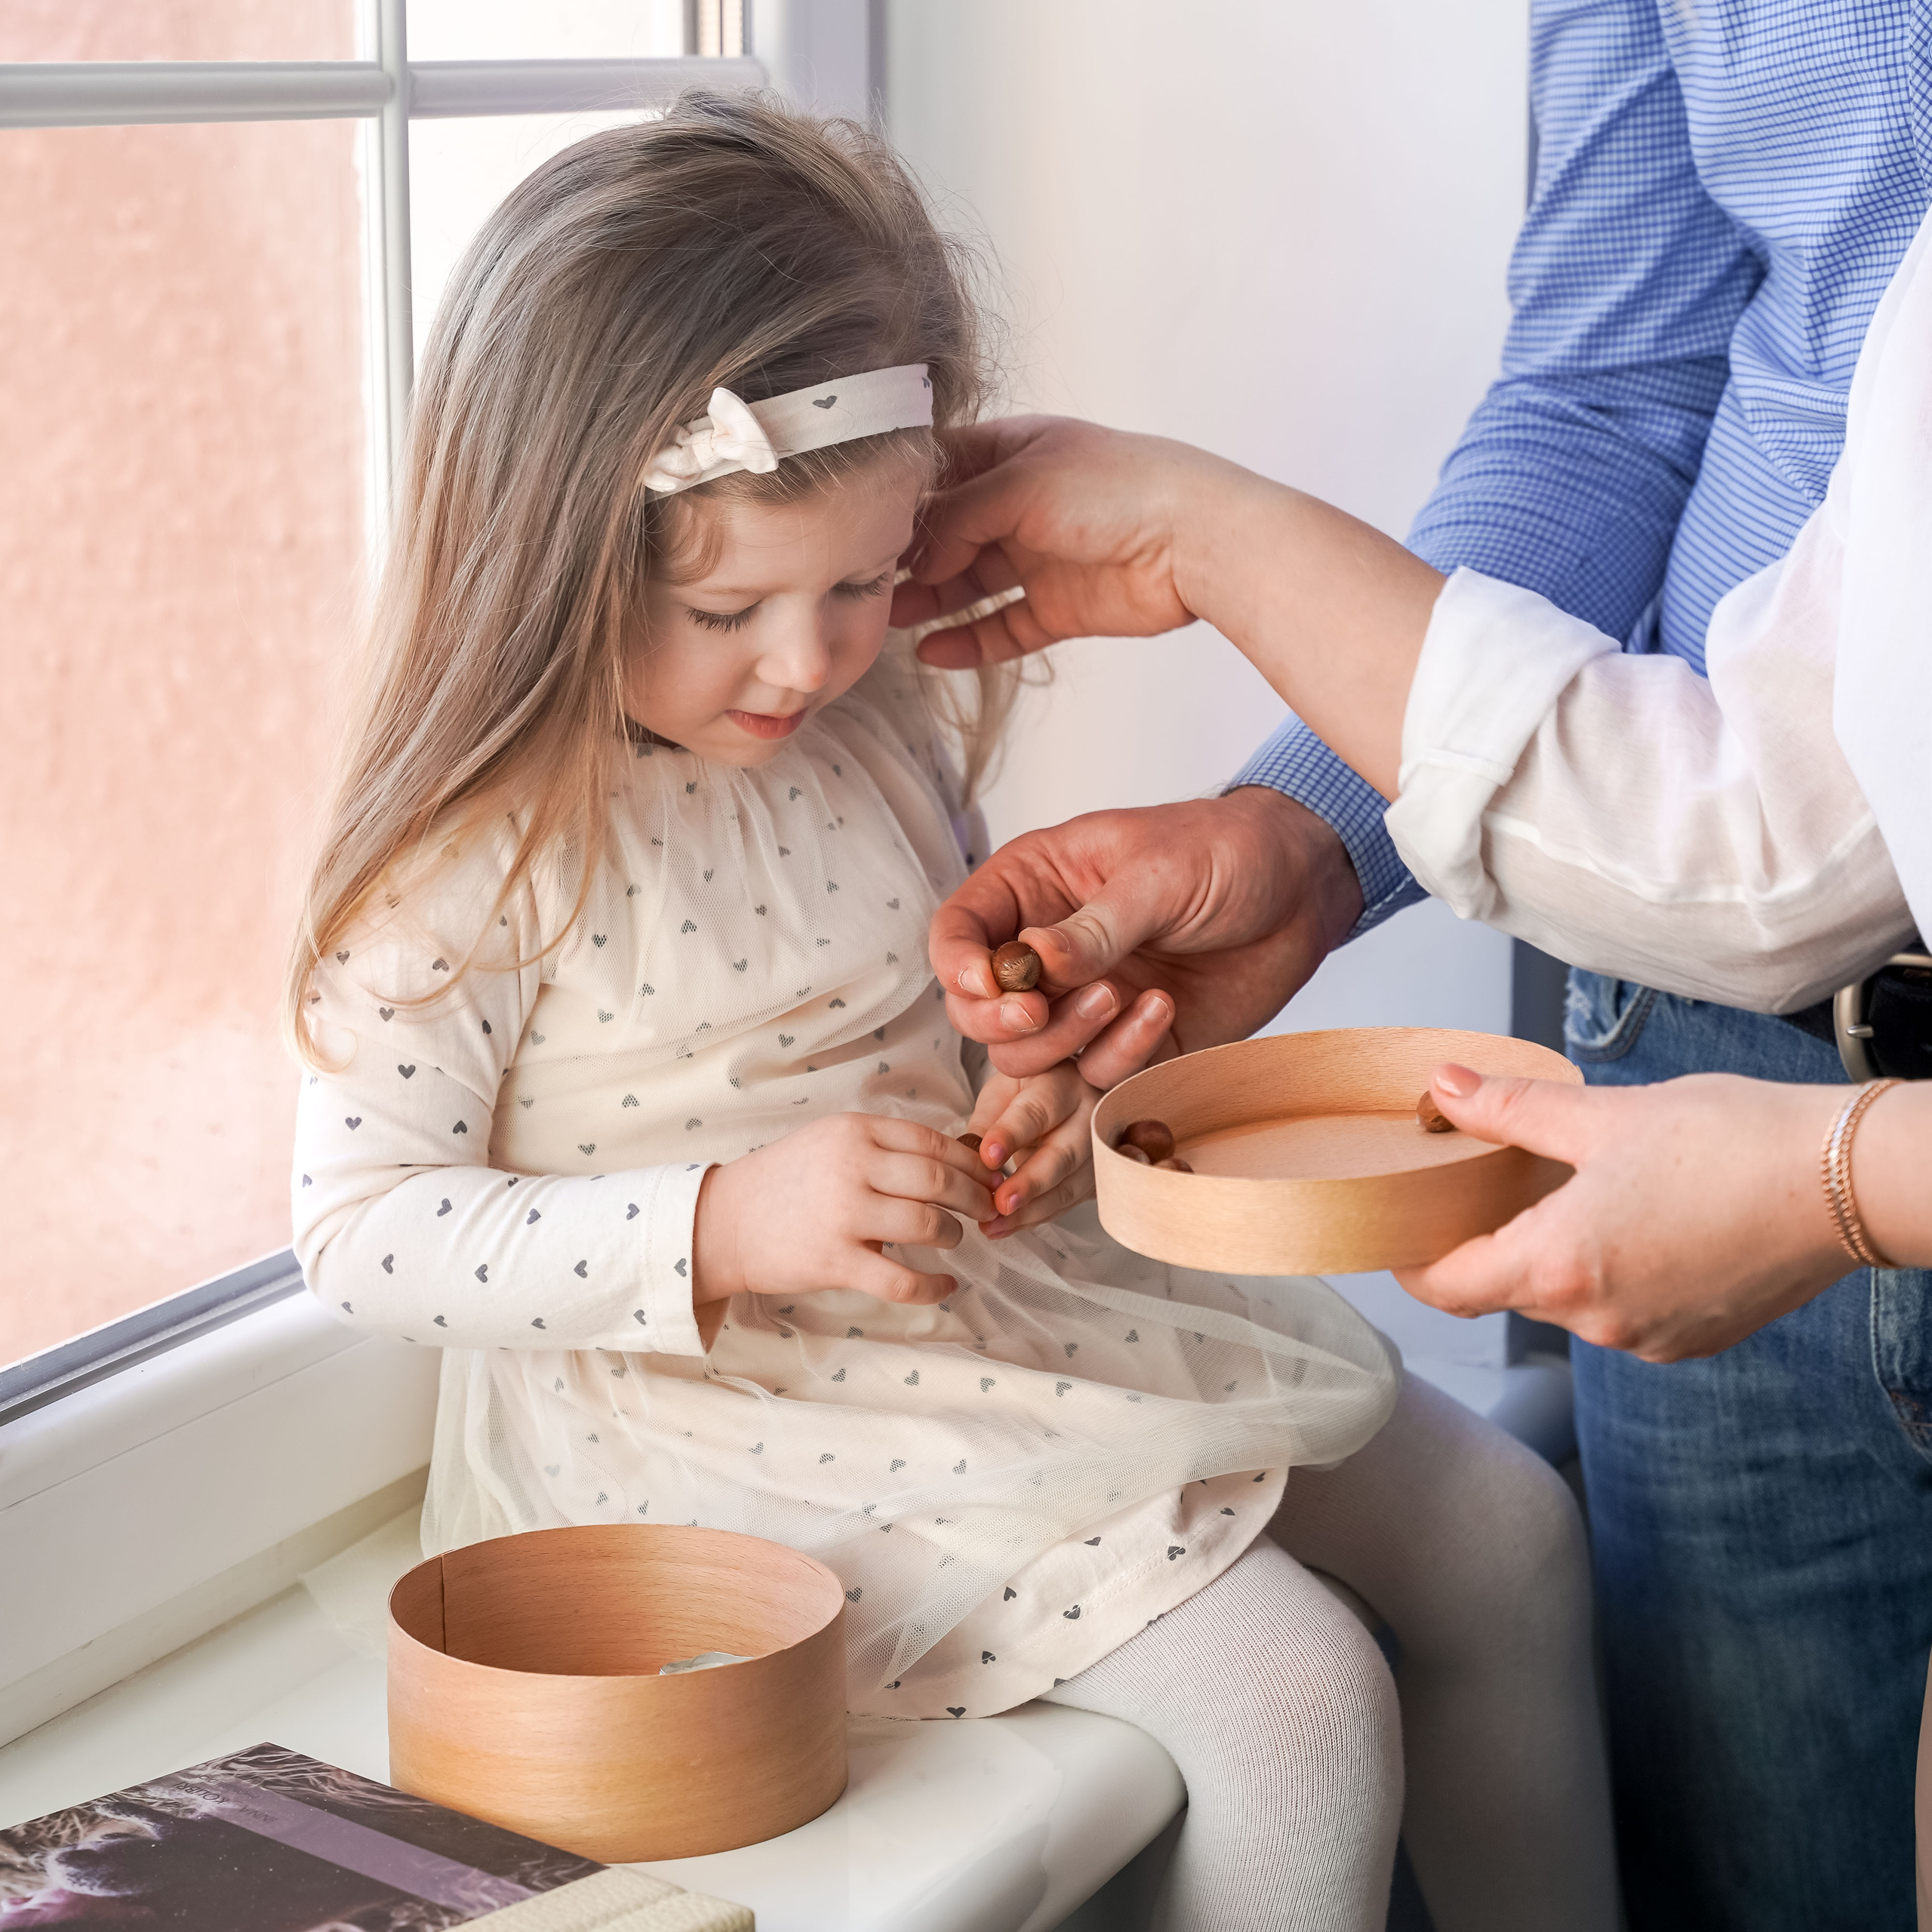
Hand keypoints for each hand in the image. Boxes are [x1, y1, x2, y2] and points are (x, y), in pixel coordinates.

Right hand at [693, 1114, 995, 1306]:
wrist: (725, 1222)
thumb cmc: (786, 1181)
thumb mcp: (831, 1142)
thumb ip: (884, 1145)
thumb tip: (957, 1157)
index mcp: (854, 1131)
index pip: (932, 1142)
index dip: (970, 1163)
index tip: (988, 1177)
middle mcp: (851, 1166)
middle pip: (938, 1179)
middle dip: (974, 1197)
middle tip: (987, 1209)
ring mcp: (843, 1215)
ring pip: (927, 1224)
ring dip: (952, 1234)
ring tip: (952, 1239)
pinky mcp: (835, 1262)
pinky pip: (902, 1280)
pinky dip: (933, 1286)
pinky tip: (945, 1285)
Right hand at [892, 416, 1243, 667]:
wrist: (1197, 542)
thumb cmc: (1121, 489)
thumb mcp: (1022, 484)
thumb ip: (958, 516)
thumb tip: (912, 559)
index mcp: (1016, 452)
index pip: (942, 470)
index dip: (901, 497)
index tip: (859, 524)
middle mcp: (1025, 503)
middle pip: (949, 532)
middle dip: (906, 556)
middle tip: (860, 582)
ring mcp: (1043, 557)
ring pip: (970, 583)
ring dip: (929, 602)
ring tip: (886, 621)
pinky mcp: (1062, 607)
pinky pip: (1005, 627)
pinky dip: (970, 641)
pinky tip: (934, 652)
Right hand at [928, 788, 1362, 1084]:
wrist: (1300, 892)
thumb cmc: (1224, 852)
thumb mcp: (1155, 874)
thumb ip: (1092, 927)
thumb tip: (1030, 964)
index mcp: (1031, 887)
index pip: (958, 933)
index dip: (958, 965)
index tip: (994, 983)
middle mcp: (1043, 952)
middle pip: (976, 1009)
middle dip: (1004, 1020)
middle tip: (1043, 1011)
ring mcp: (1080, 1003)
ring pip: (1025, 1057)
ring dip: (1064, 1041)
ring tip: (1120, 997)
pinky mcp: (1124, 1046)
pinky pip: (1095, 1076)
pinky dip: (1121, 1055)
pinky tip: (1164, 1010)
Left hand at [963, 1062, 1100, 1237]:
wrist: (1069, 1093)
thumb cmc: (1032, 1088)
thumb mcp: (1004, 1090)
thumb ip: (988, 1122)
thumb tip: (973, 1162)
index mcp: (1063, 1084)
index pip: (1038, 1111)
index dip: (1013, 1134)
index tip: (988, 1156)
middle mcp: (1090, 1116)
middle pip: (1063, 1155)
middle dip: (1030, 1184)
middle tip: (999, 1203)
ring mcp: (1099, 1150)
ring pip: (1068, 1187)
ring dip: (1030, 1211)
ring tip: (994, 1224)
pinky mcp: (1097, 1178)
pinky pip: (1067, 1203)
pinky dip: (1035, 1218)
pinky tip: (1007, 1226)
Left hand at [1395, 1065, 1850, 1361]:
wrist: (1847, 1180)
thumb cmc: (1732, 1143)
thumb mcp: (1602, 1114)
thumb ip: (1512, 1111)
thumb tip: (1446, 1090)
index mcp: (1558, 1268)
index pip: (1448, 1288)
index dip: (1411, 1264)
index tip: (1398, 1235)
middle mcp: (1595, 1320)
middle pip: (1506, 1290)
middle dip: (1490, 1242)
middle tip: (1486, 1187)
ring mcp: (1645, 1338)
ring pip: (1566, 1300)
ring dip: (1555, 1255)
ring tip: (1573, 1193)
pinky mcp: (1690, 1340)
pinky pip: (1621, 1310)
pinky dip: (1609, 1272)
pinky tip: (1633, 1222)